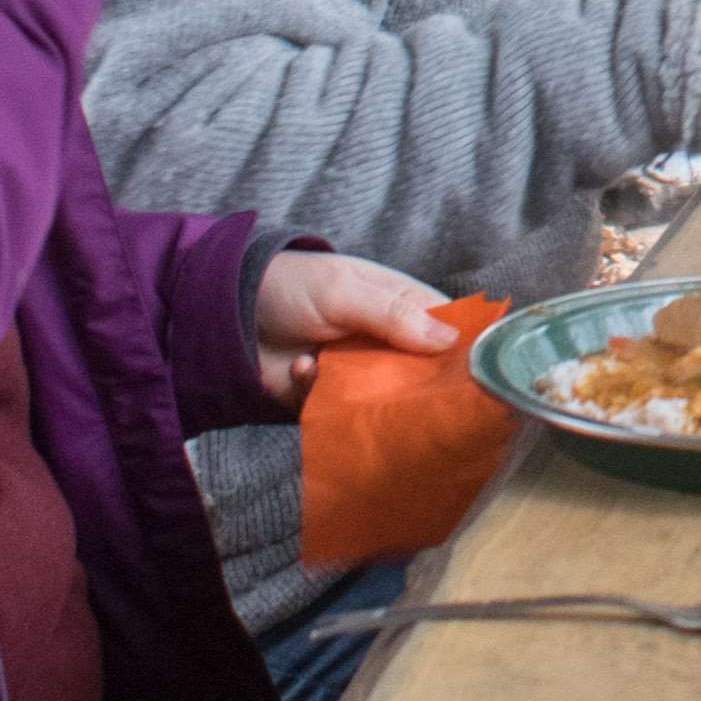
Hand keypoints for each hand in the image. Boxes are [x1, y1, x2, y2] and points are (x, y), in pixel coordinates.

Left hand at [245, 250, 462, 416]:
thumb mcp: (344, 290)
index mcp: (403, 308)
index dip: (463, 355)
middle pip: (423, 377)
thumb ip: (393, 314)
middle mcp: (388, 346)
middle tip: (403, 391)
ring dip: (362, 394)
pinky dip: (320, 394)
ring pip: (384, 402)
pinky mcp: (329, 402)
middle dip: (416, 389)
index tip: (474, 379)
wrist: (226, 310)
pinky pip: (339, 414)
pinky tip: (301, 369)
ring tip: (335, 373)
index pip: (449, 333)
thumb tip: (449, 342)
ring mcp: (359, 376)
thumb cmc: (294, 286)